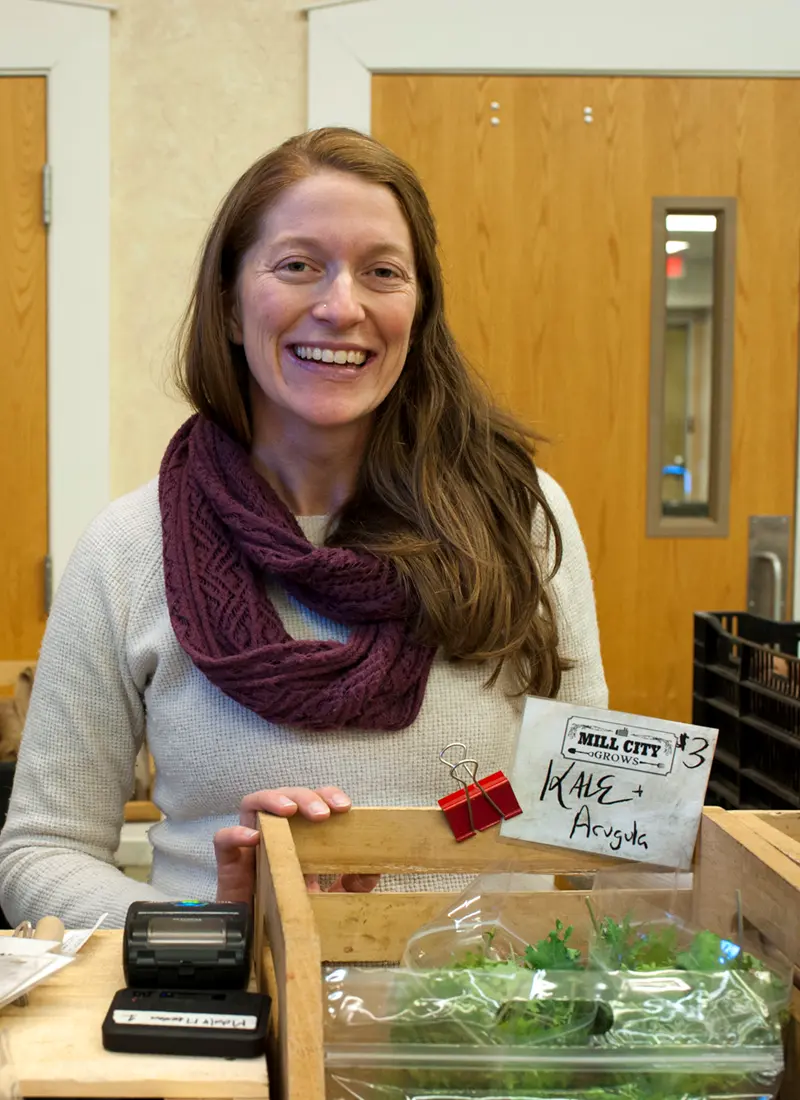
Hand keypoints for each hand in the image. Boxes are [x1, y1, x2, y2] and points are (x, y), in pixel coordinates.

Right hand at [213, 786, 379, 903]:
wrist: (257, 943)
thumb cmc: (291, 911)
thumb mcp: (329, 896)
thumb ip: (352, 884)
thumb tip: (375, 870)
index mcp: (298, 834)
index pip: (312, 802)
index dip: (327, 795)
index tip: (345, 807)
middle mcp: (274, 831)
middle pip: (286, 797)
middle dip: (305, 796)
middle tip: (322, 813)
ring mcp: (250, 844)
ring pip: (253, 804)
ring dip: (273, 799)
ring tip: (290, 810)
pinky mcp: (228, 863)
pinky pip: (223, 838)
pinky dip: (236, 832)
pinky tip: (254, 837)